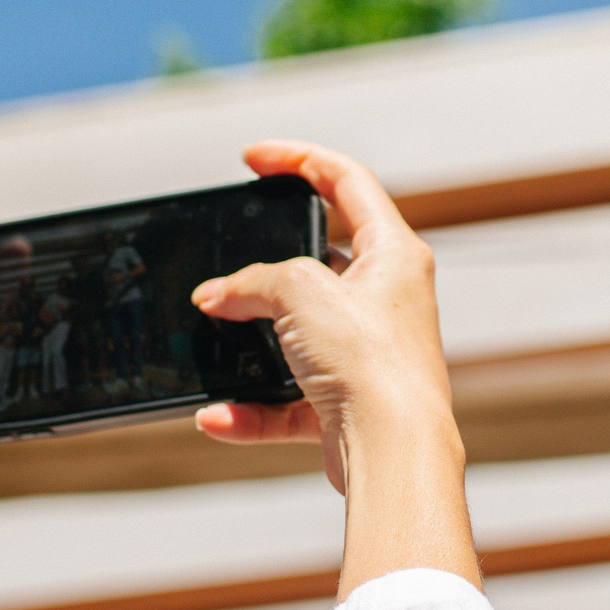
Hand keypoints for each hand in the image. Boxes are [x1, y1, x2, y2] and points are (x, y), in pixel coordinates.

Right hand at [188, 141, 475, 596]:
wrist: (393, 451)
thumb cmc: (372, 363)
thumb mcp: (300, 292)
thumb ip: (253, 281)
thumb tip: (218, 296)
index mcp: (394, 253)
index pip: (347, 181)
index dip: (299, 159)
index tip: (253, 158)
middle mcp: (387, 300)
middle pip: (320, 259)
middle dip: (268, 261)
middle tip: (230, 255)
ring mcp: (368, 353)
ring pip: (298, 333)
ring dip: (253, 338)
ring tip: (215, 331)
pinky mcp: (348, 404)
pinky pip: (287, 400)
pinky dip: (252, 408)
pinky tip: (218, 415)